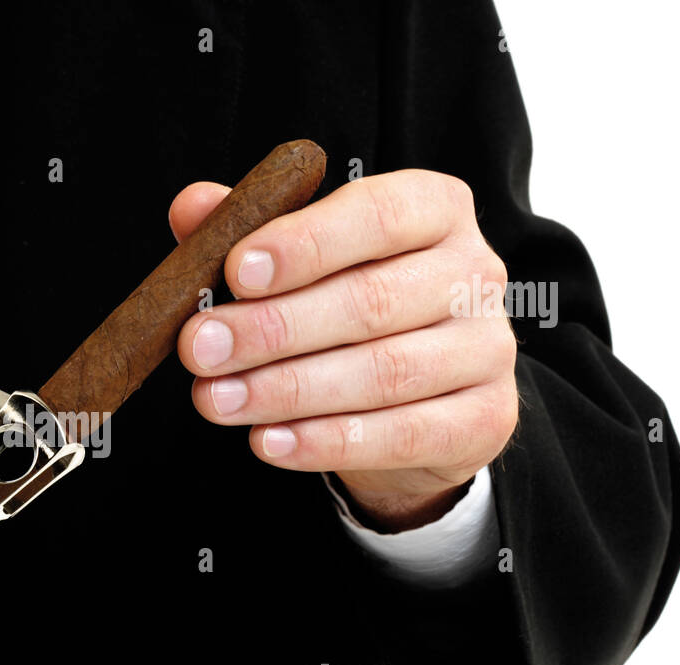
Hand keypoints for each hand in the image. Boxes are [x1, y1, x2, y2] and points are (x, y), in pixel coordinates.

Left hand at [173, 171, 518, 530]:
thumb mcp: (300, 263)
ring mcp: (488, 349)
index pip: (378, 214)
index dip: (306, 243)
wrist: (415, 403)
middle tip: (200, 349)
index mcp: (435, 210)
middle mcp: (475, 272)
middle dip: (273, 328)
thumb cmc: (347, 313)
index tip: (236, 272)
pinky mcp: (487, 419)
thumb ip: (248, 232)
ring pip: (384, 373)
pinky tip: (267, 442)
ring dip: (288, 390)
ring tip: (216, 400)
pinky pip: (402, 434)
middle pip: (371, 300)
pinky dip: (327, 441)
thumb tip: (191, 207)